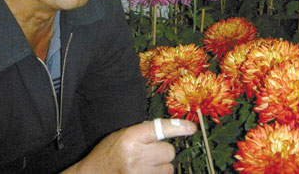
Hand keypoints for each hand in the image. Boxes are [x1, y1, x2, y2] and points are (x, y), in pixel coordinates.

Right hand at [63, 119, 196, 173]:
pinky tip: (146, 173)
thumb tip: (171, 129)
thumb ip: (144, 132)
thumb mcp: (122, 136)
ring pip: (168, 169)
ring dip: (161, 168)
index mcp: (130, 138)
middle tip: (151, 154)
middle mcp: (136, 156)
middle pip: (169, 152)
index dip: (178, 127)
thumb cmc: (107, 154)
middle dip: (163, 153)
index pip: (160, 129)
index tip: (191, 128)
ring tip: (145, 167)